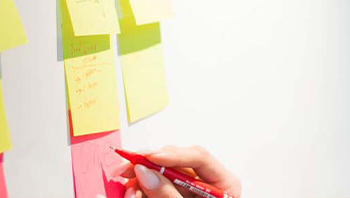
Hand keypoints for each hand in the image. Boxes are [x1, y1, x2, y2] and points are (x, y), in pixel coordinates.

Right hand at [118, 145, 241, 197]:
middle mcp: (206, 183)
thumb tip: (145, 174)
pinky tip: (132, 194)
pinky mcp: (173, 196)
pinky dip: (142, 191)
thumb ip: (168, 197)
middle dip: (148, 163)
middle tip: (126, 169)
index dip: (172, 154)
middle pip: (176, 162)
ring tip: (128, 189)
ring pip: (162, 173)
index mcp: (223, 184)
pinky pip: (156, 188)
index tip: (148, 158)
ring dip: (141, 178)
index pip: (198, 157)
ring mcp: (188, 191)